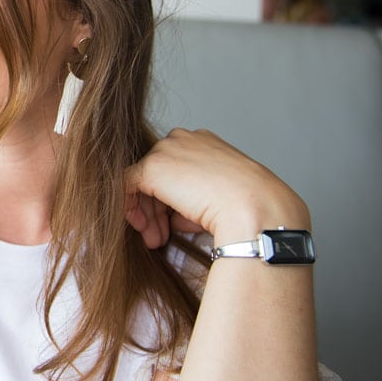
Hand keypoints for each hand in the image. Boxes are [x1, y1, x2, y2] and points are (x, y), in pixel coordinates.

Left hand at [124, 128, 309, 248]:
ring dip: (147, 215)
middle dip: (156, 210)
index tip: (174, 225)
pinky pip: (125, 185)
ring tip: (157, 241)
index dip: (171, 200)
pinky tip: (140, 228)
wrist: (255, 209)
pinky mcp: (152, 167)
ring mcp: (166, 150)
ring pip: (142, 182)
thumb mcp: (221, 197)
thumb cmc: (249, 209)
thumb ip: (193, 199)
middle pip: (157, 176)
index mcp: (205, 143)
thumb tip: (175, 217)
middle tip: (160, 238)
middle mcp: (183, 139)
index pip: (177, 170)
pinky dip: (129, 207)